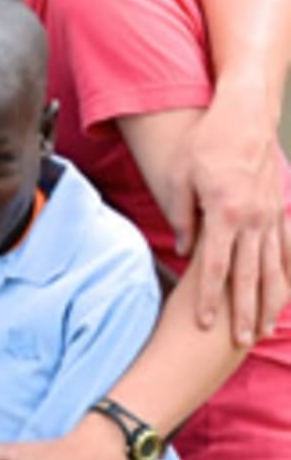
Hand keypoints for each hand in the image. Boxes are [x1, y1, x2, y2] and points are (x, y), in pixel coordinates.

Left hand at [165, 76, 290, 344]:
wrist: (245, 117)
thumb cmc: (206, 143)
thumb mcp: (180, 175)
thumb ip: (181, 214)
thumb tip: (183, 251)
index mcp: (224, 212)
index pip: (215, 266)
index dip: (209, 298)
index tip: (204, 324)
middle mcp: (252, 220)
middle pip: (248, 277)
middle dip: (243, 313)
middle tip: (239, 343)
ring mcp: (271, 217)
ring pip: (272, 269)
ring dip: (269, 302)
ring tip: (263, 330)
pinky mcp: (280, 210)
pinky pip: (287, 250)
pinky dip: (287, 275)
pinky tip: (286, 295)